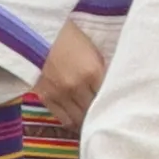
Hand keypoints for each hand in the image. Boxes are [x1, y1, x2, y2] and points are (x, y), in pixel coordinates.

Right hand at [25, 17, 111, 133]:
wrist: (36, 34)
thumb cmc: (69, 38)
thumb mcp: (94, 51)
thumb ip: (104, 72)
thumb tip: (115, 90)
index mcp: (92, 72)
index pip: (110, 98)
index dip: (116, 105)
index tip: (121, 109)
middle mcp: (75, 86)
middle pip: (95, 112)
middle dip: (103, 116)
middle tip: (110, 119)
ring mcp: (59, 94)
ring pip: (80, 120)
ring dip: (88, 123)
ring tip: (95, 124)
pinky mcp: (45, 98)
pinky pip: (64, 119)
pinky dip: (73, 123)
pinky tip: (80, 123)